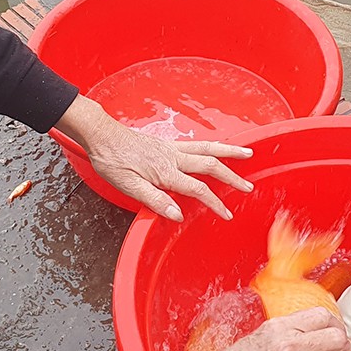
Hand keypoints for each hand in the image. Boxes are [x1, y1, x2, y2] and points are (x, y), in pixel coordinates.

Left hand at [55, 95, 253, 220]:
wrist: (101, 135)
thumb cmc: (112, 160)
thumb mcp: (128, 185)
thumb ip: (154, 199)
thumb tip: (177, 214)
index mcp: (165, 171)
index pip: (197, 189)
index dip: (214, 202)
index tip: (226, 213)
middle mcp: (172, 157)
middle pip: (211, 165)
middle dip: (232, 177)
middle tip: (248, 187)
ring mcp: (171, 148)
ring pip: (208, 148)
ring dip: (229, 153)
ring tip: (247, 154)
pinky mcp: (167, 143)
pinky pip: (197, 144)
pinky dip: (213, 146)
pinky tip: (218, 149)